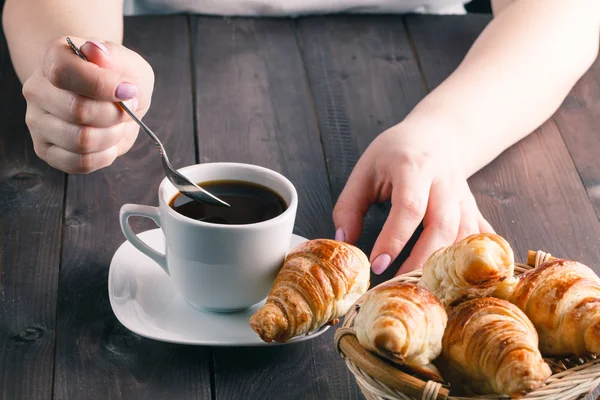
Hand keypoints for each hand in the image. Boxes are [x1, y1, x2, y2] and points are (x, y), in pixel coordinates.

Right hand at [22, 36, 153, 173]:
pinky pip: (79, 163)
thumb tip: (97, 53)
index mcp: (54, 58)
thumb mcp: (129, 63)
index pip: (64, 72)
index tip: (129, 91)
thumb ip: (117, 58)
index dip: (102, 86)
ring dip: (112, 136)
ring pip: (81, 140)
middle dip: (116, 115)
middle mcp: (38, 89)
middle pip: (78, 112)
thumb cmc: (117, 78)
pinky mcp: (46, 150)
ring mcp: (38, 121)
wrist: (107, 97)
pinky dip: (104, 156)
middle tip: (127, 109)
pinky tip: (109, 143)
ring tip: (117, 125)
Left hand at [333, 120, 493, 274]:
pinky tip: (464, 280)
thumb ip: (349, 206)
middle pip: (443, 224)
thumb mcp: (365, 169)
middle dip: (422, 259)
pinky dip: (475, 259)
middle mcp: (444, 181)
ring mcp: (463, 195)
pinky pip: (481, 237)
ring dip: (448, 265)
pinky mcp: (473, 208)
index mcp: (414, 166)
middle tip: (400, 285)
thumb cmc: (396, 151)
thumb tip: (343, 242)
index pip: (409, 207)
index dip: (394, 238)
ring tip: (424, 288)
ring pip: (466, 234)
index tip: (377, 264)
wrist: (438, 133)